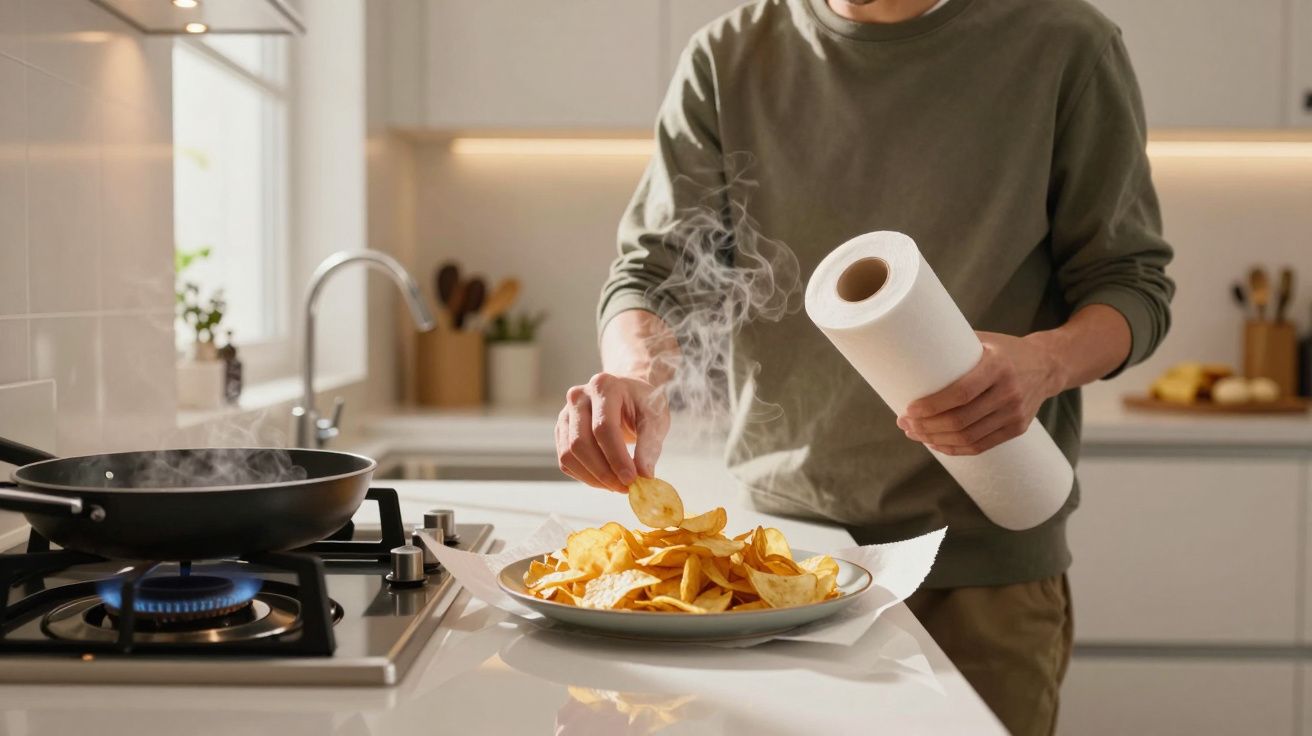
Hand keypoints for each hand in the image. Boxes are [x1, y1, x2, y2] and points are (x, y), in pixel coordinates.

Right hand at [556, 372, 669, 491]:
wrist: (629, 395)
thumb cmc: (643, 404)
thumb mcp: (656, 418)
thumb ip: (650, 445)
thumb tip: (644, 476)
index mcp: (604, 386)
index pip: (603, 428)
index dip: (616, 457)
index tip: (631, 480)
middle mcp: (578, 397)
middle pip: (581, 443)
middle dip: (603, 472)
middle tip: (625, 488)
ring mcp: (565, 414)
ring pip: (569, 455)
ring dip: (593, 478)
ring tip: (617, 485)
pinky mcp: (562, 431)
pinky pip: (566, 461)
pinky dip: (585, 476)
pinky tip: (605, 479)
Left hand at [897, 332, 1063, 455]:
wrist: (1047, 365)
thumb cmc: (1004, 350)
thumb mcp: (983, 340)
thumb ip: (952, 346)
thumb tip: (909, 350)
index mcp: (998, 366)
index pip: (960, 393)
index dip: (932, 406)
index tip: (909, 410)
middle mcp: (1009, 392)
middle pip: (961, 420)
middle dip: (926, 427)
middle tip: (904, 423)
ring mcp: (1015, 413)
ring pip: (968, 437)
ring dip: (936, 440)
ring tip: (915, 434)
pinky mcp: (1017, 429)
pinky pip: (981, 446)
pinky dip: (955, 449)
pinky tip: (936, 444)